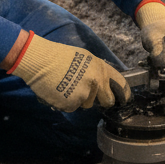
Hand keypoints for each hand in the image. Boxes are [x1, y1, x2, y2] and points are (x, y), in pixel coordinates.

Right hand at [8, 32, 130, 111]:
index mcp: (101, 68)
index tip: (124, 100)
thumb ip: (97, 71)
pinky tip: (59, 91)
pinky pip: (72, 107)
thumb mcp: (85, 58)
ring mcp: (84, 94)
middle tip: (86, 92)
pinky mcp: (72, 104)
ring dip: (78, 99)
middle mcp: (96, 82)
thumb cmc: (59, 56)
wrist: (40, 60)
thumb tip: (103, 83)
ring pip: (86, 104)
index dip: (124, 94)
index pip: (121, 85)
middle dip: (99, 100)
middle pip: (107, 101)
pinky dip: (66, 102)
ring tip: (65, 85)